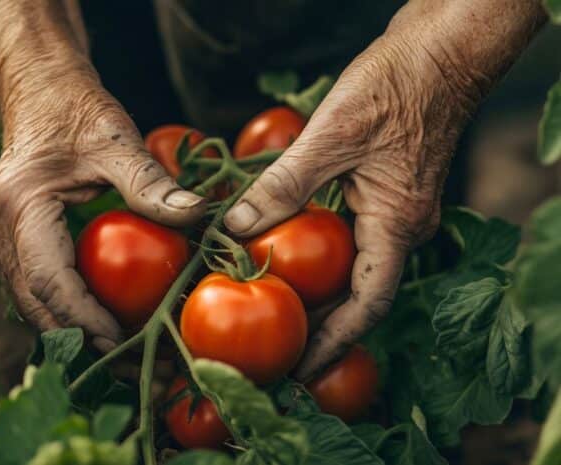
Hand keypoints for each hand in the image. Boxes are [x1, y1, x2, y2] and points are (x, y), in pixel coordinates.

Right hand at [0, 70, 205, 351]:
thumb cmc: (75, 112)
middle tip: (136, 368)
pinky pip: (37, 293)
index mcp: (19, 208)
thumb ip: (151, 182)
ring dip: (77, 337)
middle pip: (37, 307)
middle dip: (84, 343)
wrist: (40, 95)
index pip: (49, 281)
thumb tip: (198, 215)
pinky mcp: (11, 247)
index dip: (86, 319)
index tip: (126, 342)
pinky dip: (69, 316)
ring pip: (34, 307)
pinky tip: (106, 330)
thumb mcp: (116, 141)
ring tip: (127, 360)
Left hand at [224, 4, 519, 378]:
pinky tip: (291, 258)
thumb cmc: (396, 86)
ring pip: (356, 269)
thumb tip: (235, 226)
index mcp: (396, 223)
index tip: (302, 370)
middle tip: (281, 353)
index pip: (369, 304)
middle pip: (362, 295)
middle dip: (324, 328)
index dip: (335, 343)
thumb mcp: (332, 136)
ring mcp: (395, 210)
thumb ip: (284, 184)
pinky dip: (323, 258)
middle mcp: (400, 226)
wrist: (438, 52)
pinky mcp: (385, 192)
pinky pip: (354, 240)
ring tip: (281, 317)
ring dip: (323, 295)